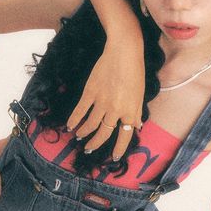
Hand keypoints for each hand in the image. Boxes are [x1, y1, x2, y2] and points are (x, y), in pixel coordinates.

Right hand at [66, 38, 144, 157]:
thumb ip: (136, 112)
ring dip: (84, 133)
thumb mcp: (140, 94)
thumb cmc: (135, 72)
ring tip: (80, 137)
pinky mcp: (90, 92)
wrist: (123, 52)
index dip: (119, 148)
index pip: (125, 136)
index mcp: (130, 111)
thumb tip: (136, 127)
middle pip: (104, 133)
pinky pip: (80, 110)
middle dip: (96, 143)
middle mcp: (115, 110)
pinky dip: (74, 120)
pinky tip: (70, 126)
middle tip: (90, 148)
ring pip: (90, 124)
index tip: (115, 157)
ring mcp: (101, 102)